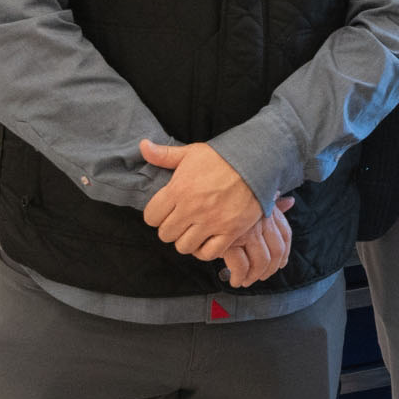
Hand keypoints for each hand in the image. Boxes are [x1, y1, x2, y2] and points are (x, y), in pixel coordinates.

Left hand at [137, 139, 263, 261]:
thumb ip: (164, 154)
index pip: (151, 217)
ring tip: (192, 231)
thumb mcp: (191, 152)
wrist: (256, 163)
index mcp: (178, 189)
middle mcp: (192, 209)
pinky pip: (209, 253)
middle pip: (166, 234)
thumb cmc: (222, 157)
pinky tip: (207, 240)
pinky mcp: (230, 232)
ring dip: (186, 240)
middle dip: (169, 229)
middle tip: (179, 222)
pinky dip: (205, 250)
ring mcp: (211, 222)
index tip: (164, 212)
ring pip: (184, 247)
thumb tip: (143, 145)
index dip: (155, 216)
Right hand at [205, 197, 294, 286]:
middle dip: (270, 268)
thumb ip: (269, 201)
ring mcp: (246, 230)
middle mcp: (259, 219)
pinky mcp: (228, 241)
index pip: (285, 234)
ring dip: (254, 275)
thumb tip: (289, 201)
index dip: (285, 252)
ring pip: (260, 262)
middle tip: (260, 276)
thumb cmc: (222, 194)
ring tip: (244, 280)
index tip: (280, 263)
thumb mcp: (248, 195)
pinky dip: (239, 276)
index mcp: (265, 207)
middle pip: (276, 251)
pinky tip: (233, 278)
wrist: (197, 193)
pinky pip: (240, 266)